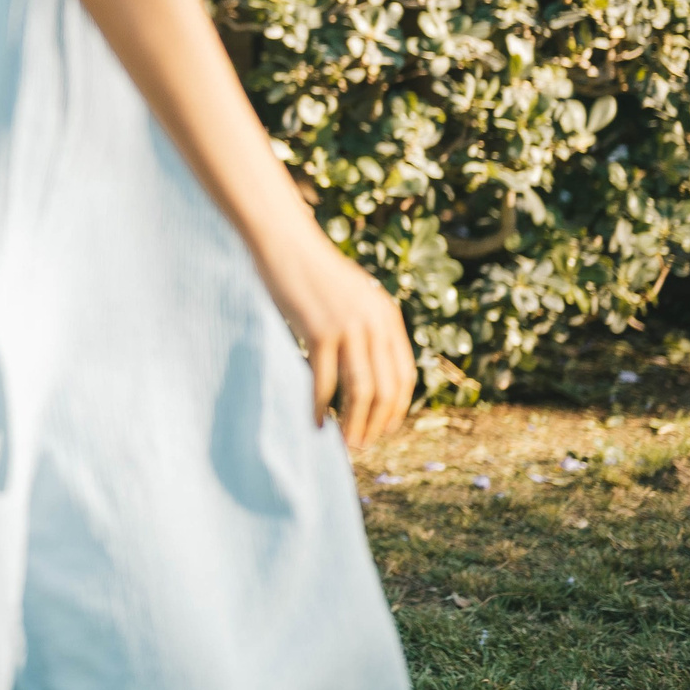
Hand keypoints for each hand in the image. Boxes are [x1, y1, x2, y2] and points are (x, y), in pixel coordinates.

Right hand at [257, 228, 415, 449]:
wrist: (284, 243)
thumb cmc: (311, 273)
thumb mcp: (351, 298)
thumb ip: (365, 327)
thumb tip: (366, 371)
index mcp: (387, 316)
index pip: (404, 376)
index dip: (396, 409)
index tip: (382, 430)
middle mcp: (375, 323)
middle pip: (386, 389)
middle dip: (375, 424)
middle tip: (361, 446)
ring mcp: (349, 327)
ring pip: (361, 391)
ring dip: (354, 424)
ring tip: (344, 444)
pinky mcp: (319, 330)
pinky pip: (325, 381)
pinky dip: (320, 408)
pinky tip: (315, 423)